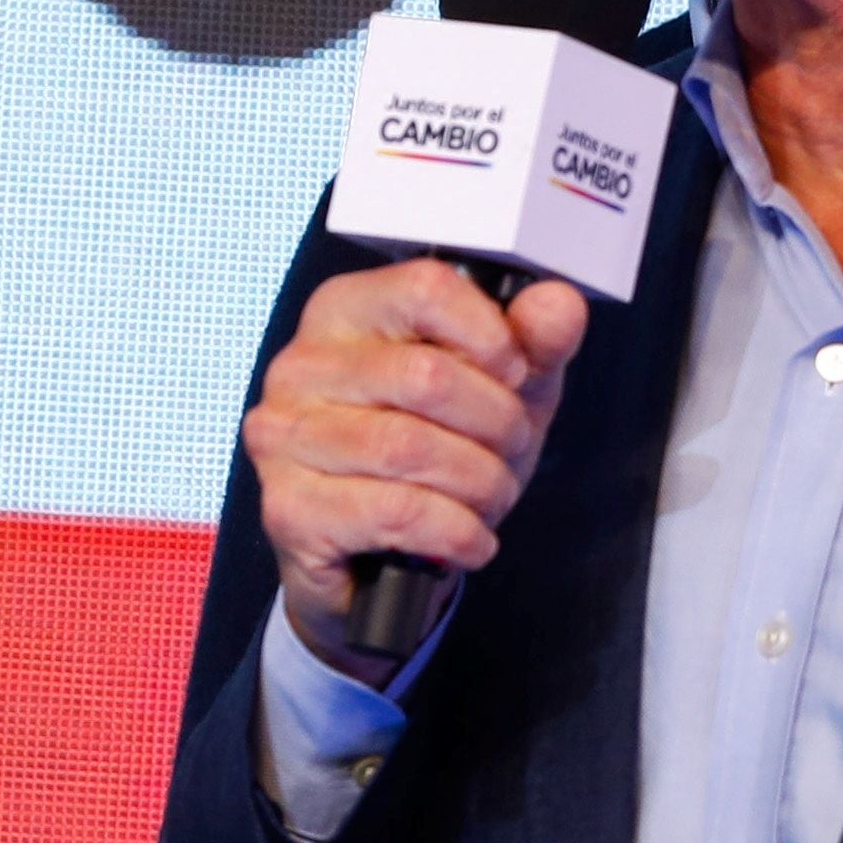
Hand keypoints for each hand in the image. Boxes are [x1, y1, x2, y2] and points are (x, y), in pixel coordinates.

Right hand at [245, 257, 591, 680]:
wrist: (373, 553)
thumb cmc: (431, 455)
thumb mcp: (498, 391)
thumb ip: (533, 344)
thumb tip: (558, 304)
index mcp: (346, 314)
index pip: (425, 289)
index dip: (491, 336)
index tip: (514, 375)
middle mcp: (301, 367)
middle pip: (427, 376)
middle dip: (496, 424)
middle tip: (508, 450)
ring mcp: (284, 438)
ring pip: (411, 449)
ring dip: (479, 484)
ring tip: (489, 496)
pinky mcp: (288, 507)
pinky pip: (396, 513)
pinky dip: (455, 533)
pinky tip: (468, 539)